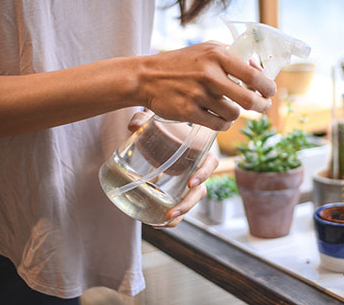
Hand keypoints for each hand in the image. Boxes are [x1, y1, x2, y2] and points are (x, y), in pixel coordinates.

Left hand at [127, 112, 217, 227]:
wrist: (159, 135)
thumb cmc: (163, 127)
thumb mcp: (154, 120)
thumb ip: (143, 120)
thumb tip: (133, 125)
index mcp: (199, 151)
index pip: (210, 163)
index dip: (204, 173)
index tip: (191, 183)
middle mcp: (197, 170)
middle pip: (200, 192)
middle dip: (187, 204)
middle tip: (171, 212)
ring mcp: (188, 184)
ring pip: (190, 203)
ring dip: (180, 214)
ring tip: (163, 221)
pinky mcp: (177, 192)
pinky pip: (179, 208)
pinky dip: (170, 220)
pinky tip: (154, 223)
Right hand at [138, 42, 275, 130]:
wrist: (146, 77)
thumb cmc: (181, 63)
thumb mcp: (207, 50)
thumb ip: (233, 57)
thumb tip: (261, 71)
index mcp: (217, 55)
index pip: (254, 75)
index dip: (268, 87)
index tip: (270, 92)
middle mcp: (209, 74)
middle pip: (249, 100)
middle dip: (261, 106)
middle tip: (261, 106)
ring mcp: (198, 94)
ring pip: (233, 114)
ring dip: (234, 114)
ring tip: (227, 108)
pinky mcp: (188, 112)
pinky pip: (218, 125)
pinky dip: (222, 124)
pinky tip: (217, 117)